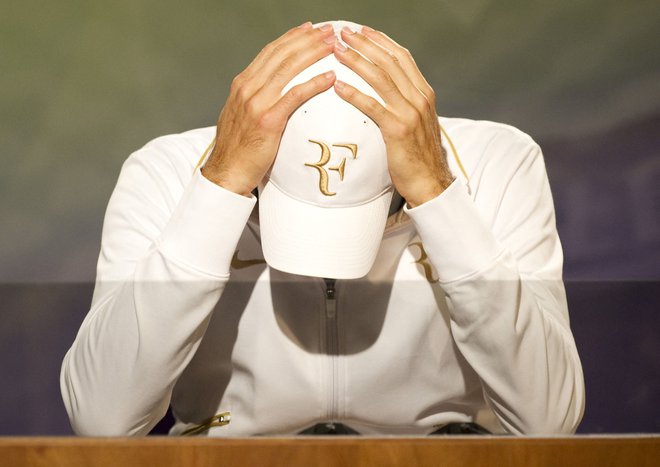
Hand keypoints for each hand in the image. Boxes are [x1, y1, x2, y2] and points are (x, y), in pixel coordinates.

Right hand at [202, 22, 336, 195]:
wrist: (226, 171)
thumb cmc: (237, 149)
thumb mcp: (240, 115)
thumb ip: (254, 99)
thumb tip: (271, 92)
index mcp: (242, 84)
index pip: (270, 52)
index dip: (292, 38)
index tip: (309, 29)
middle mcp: (248, 88)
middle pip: (281, 55)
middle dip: (307, 39)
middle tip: (328, 31)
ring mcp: (257, 103)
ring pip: (289, 69)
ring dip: (314, 54)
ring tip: (333, 46)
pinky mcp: (268, 120)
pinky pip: (295, 96)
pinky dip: (314, 83)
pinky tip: (330, 76)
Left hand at [333, 26, 454, 206]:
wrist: (430, 181)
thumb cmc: (419, 155)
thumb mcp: (418, 122)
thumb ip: (405, 104)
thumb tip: (387, 93)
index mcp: (424, 92)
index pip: (402, 57)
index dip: (381, 41)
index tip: (363, 31)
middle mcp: (419, 98)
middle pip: (389, 62)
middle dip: (365, 44)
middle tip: (343, 33)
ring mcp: (410, 113)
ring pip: (381, 78)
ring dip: (356, 61)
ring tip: (337, 51)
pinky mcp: (398, 130)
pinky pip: (373, 106)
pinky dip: (354, 94)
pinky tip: (338, 86)